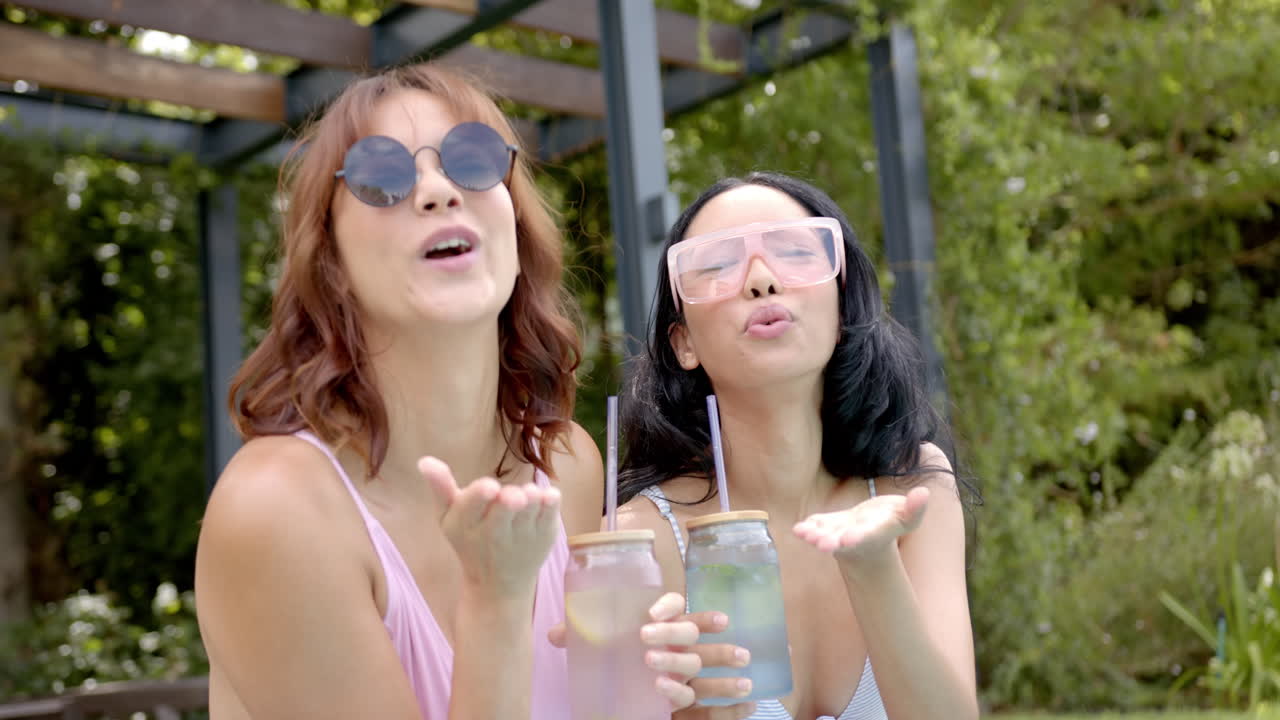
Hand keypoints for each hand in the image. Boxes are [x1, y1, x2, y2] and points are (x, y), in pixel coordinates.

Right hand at [419, 456, 560, 597]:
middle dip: (510, 500)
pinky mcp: (544, 537)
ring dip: (532, 498)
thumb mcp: (449, 517)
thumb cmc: (470, 541)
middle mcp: (494, 533)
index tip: (490, 486)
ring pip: (530, 509)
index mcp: (466, 524)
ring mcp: (522, 536)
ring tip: (527, 495)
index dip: (481, 496)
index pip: (472, 507)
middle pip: (504, 510)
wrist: (497, 584)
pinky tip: (548, 496)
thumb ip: (440, 488)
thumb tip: (424, 460)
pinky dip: (551, 503)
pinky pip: (551, 515)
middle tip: (513, 495)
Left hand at [547, 593, 756, 716]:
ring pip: (702, 666)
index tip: (650, 615)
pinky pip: (716, 704)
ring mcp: (690, 671)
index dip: (667, 607)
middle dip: (673, 641)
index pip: (672, 604)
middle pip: (686, 636)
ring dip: (716, 666)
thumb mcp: (598, 651)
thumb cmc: (617, 659)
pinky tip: (751, 701)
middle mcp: (681, 644)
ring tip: (715, 668)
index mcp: (660, 624)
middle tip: (649, 652)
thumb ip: (581, 640)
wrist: (624, 697)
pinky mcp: (694, 703)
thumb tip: (554, 635)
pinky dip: (734, 706)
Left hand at [793, 486, 929, 564]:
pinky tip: (798, 529)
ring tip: (804, 534)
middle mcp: (854, 536)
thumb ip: (914, 508)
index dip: (858, 537)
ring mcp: (839, 532)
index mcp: (875, 534)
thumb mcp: (907, 517)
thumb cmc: (892, 522)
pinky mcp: (829, 525)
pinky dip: (808, 527)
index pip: (866, 536)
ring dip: (815, 535)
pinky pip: (817, 526)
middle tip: (821, 544)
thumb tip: (923, 493)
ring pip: (825, 535)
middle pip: (842, 541)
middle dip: (832, 542)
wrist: (874, 531)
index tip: (848, 538)